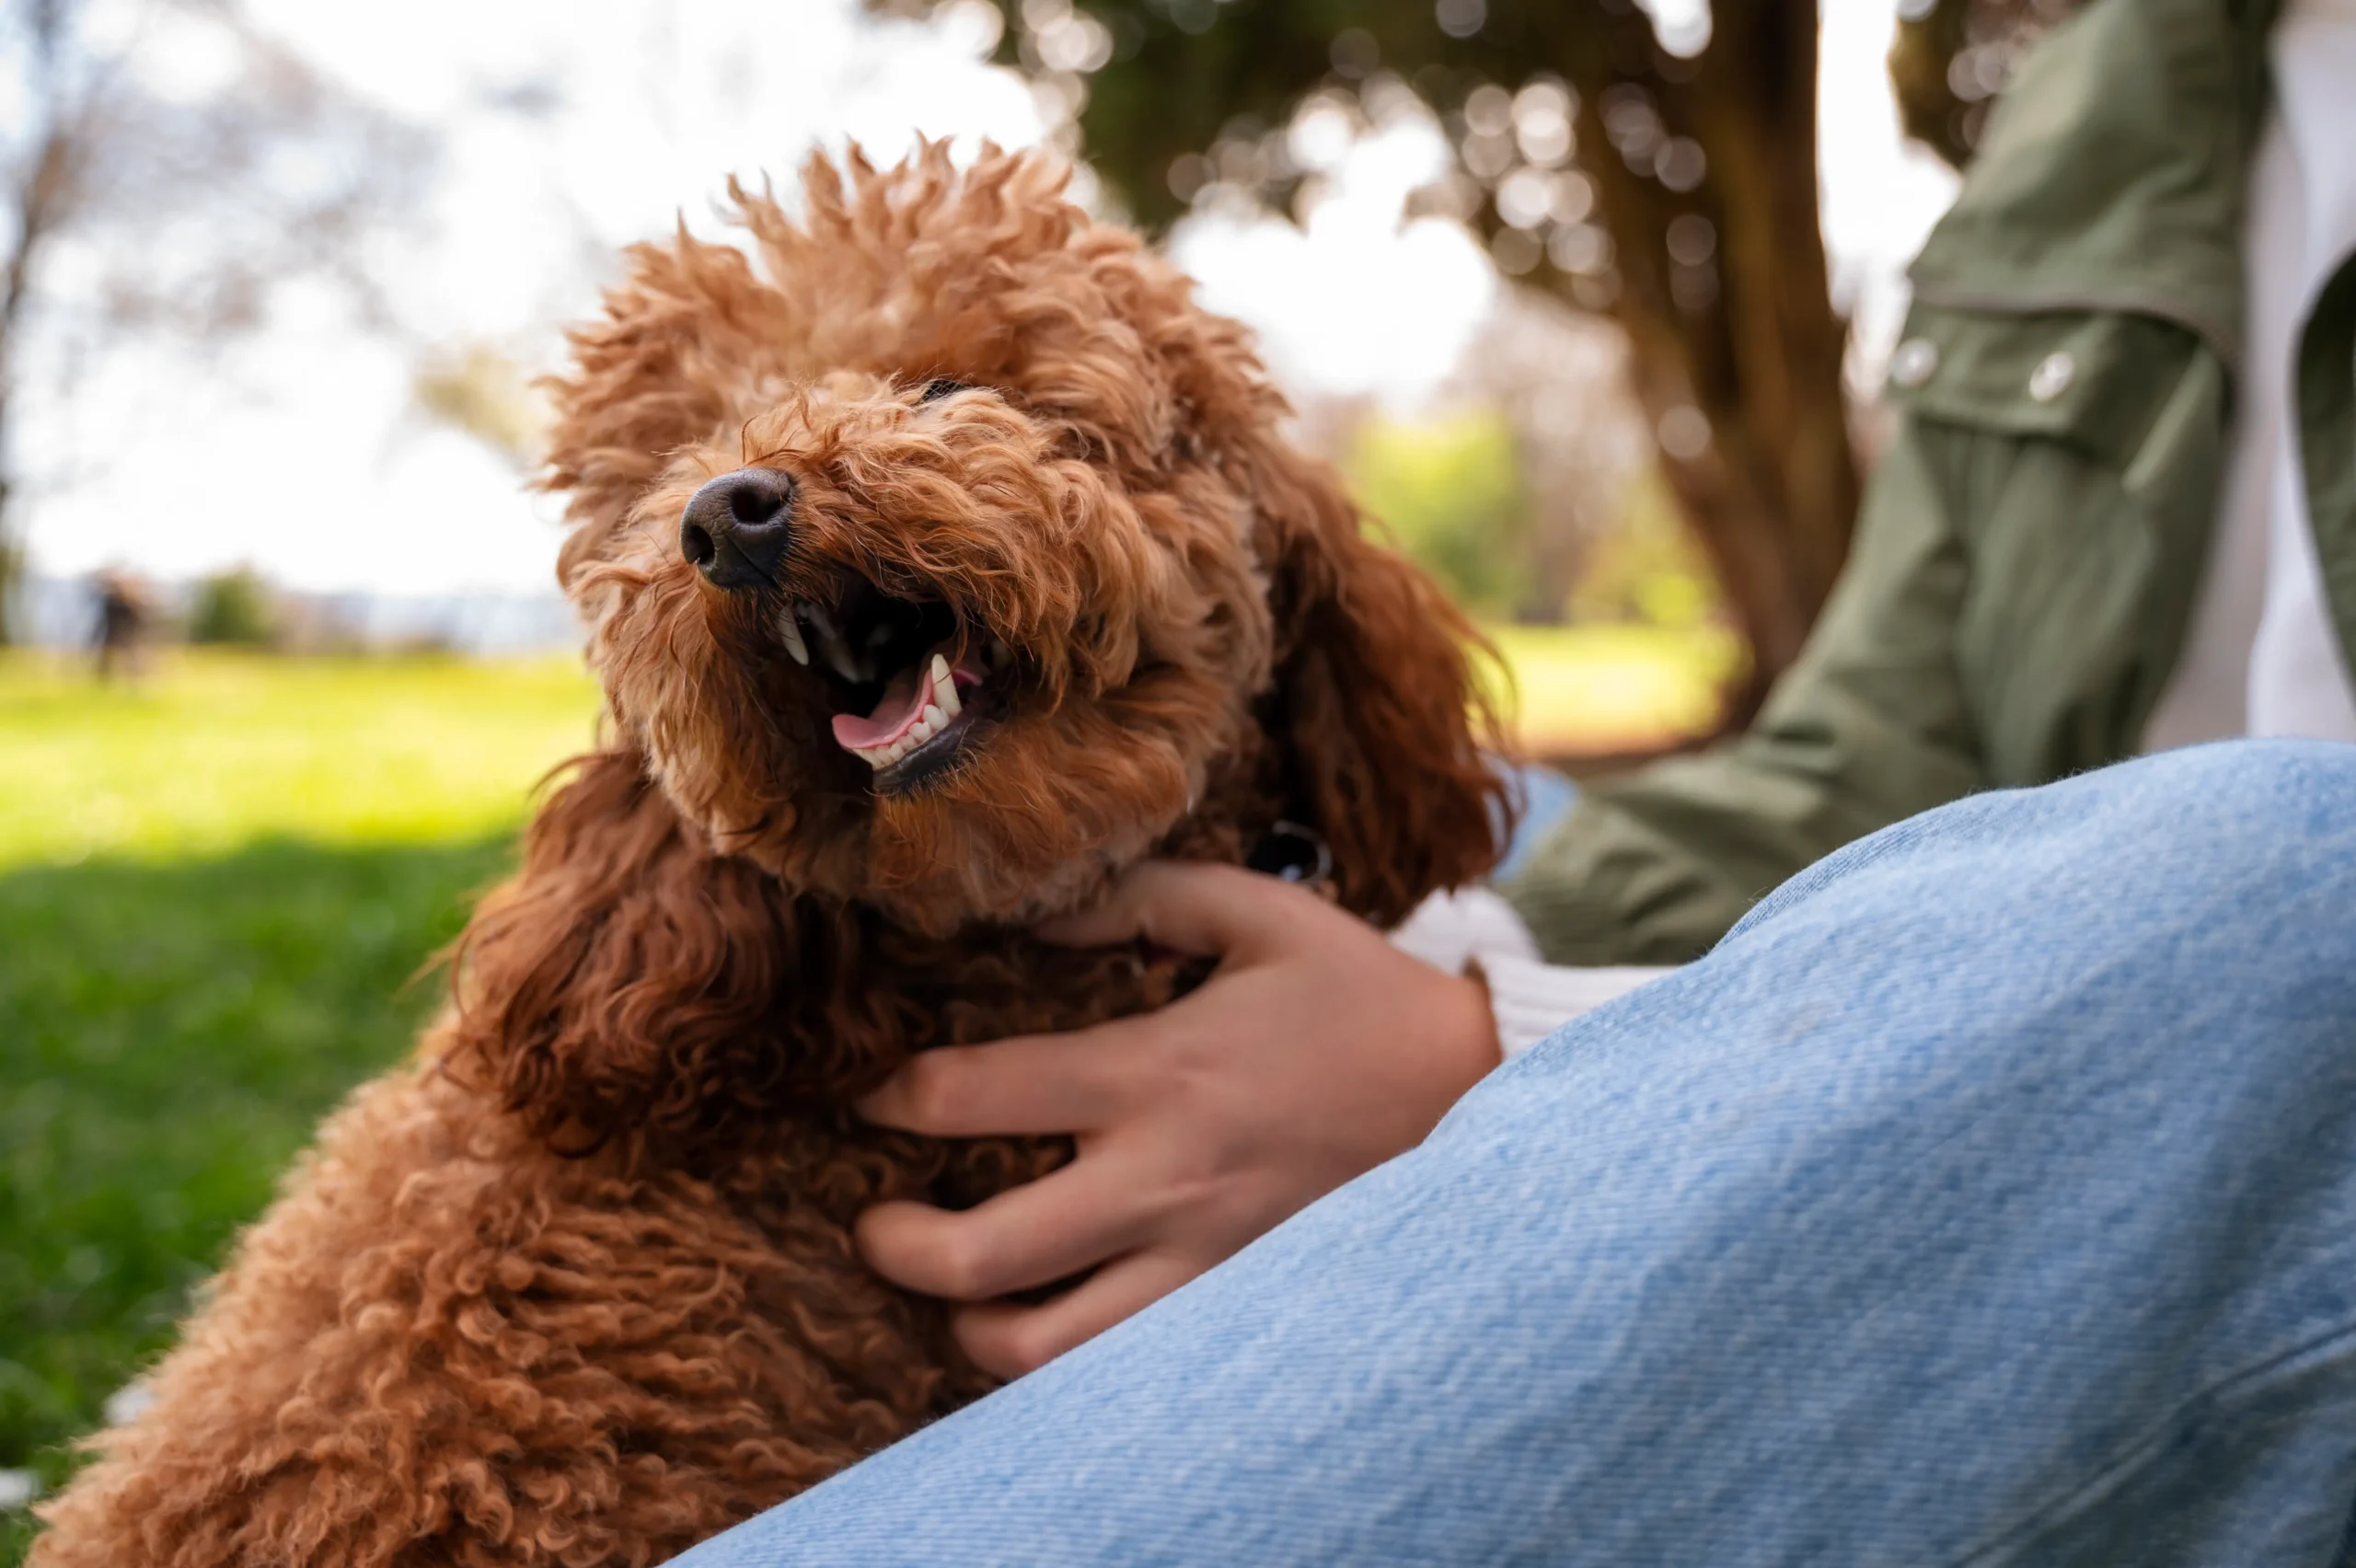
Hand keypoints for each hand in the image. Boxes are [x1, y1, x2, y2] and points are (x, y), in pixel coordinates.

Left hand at [855, 860, 1499, 1377]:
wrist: (1473, 1094)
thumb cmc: (1355, 994)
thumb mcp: (1252, 910)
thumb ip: (1135, 898)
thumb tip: (1033, 914)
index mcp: (1154, 1072)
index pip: (974, 1097)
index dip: (891, 1096)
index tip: (869, 1091)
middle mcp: (1160, 1181)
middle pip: (981, 1258)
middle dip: (896, 1246)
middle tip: (873, 1223)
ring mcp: (1195, 1261)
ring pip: (1039, 1348)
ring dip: (968, 1324)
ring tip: (954, 1290)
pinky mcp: (1227, 1306)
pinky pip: (1115, 1367)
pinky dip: (1057, 1360)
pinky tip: (1043, 1319)